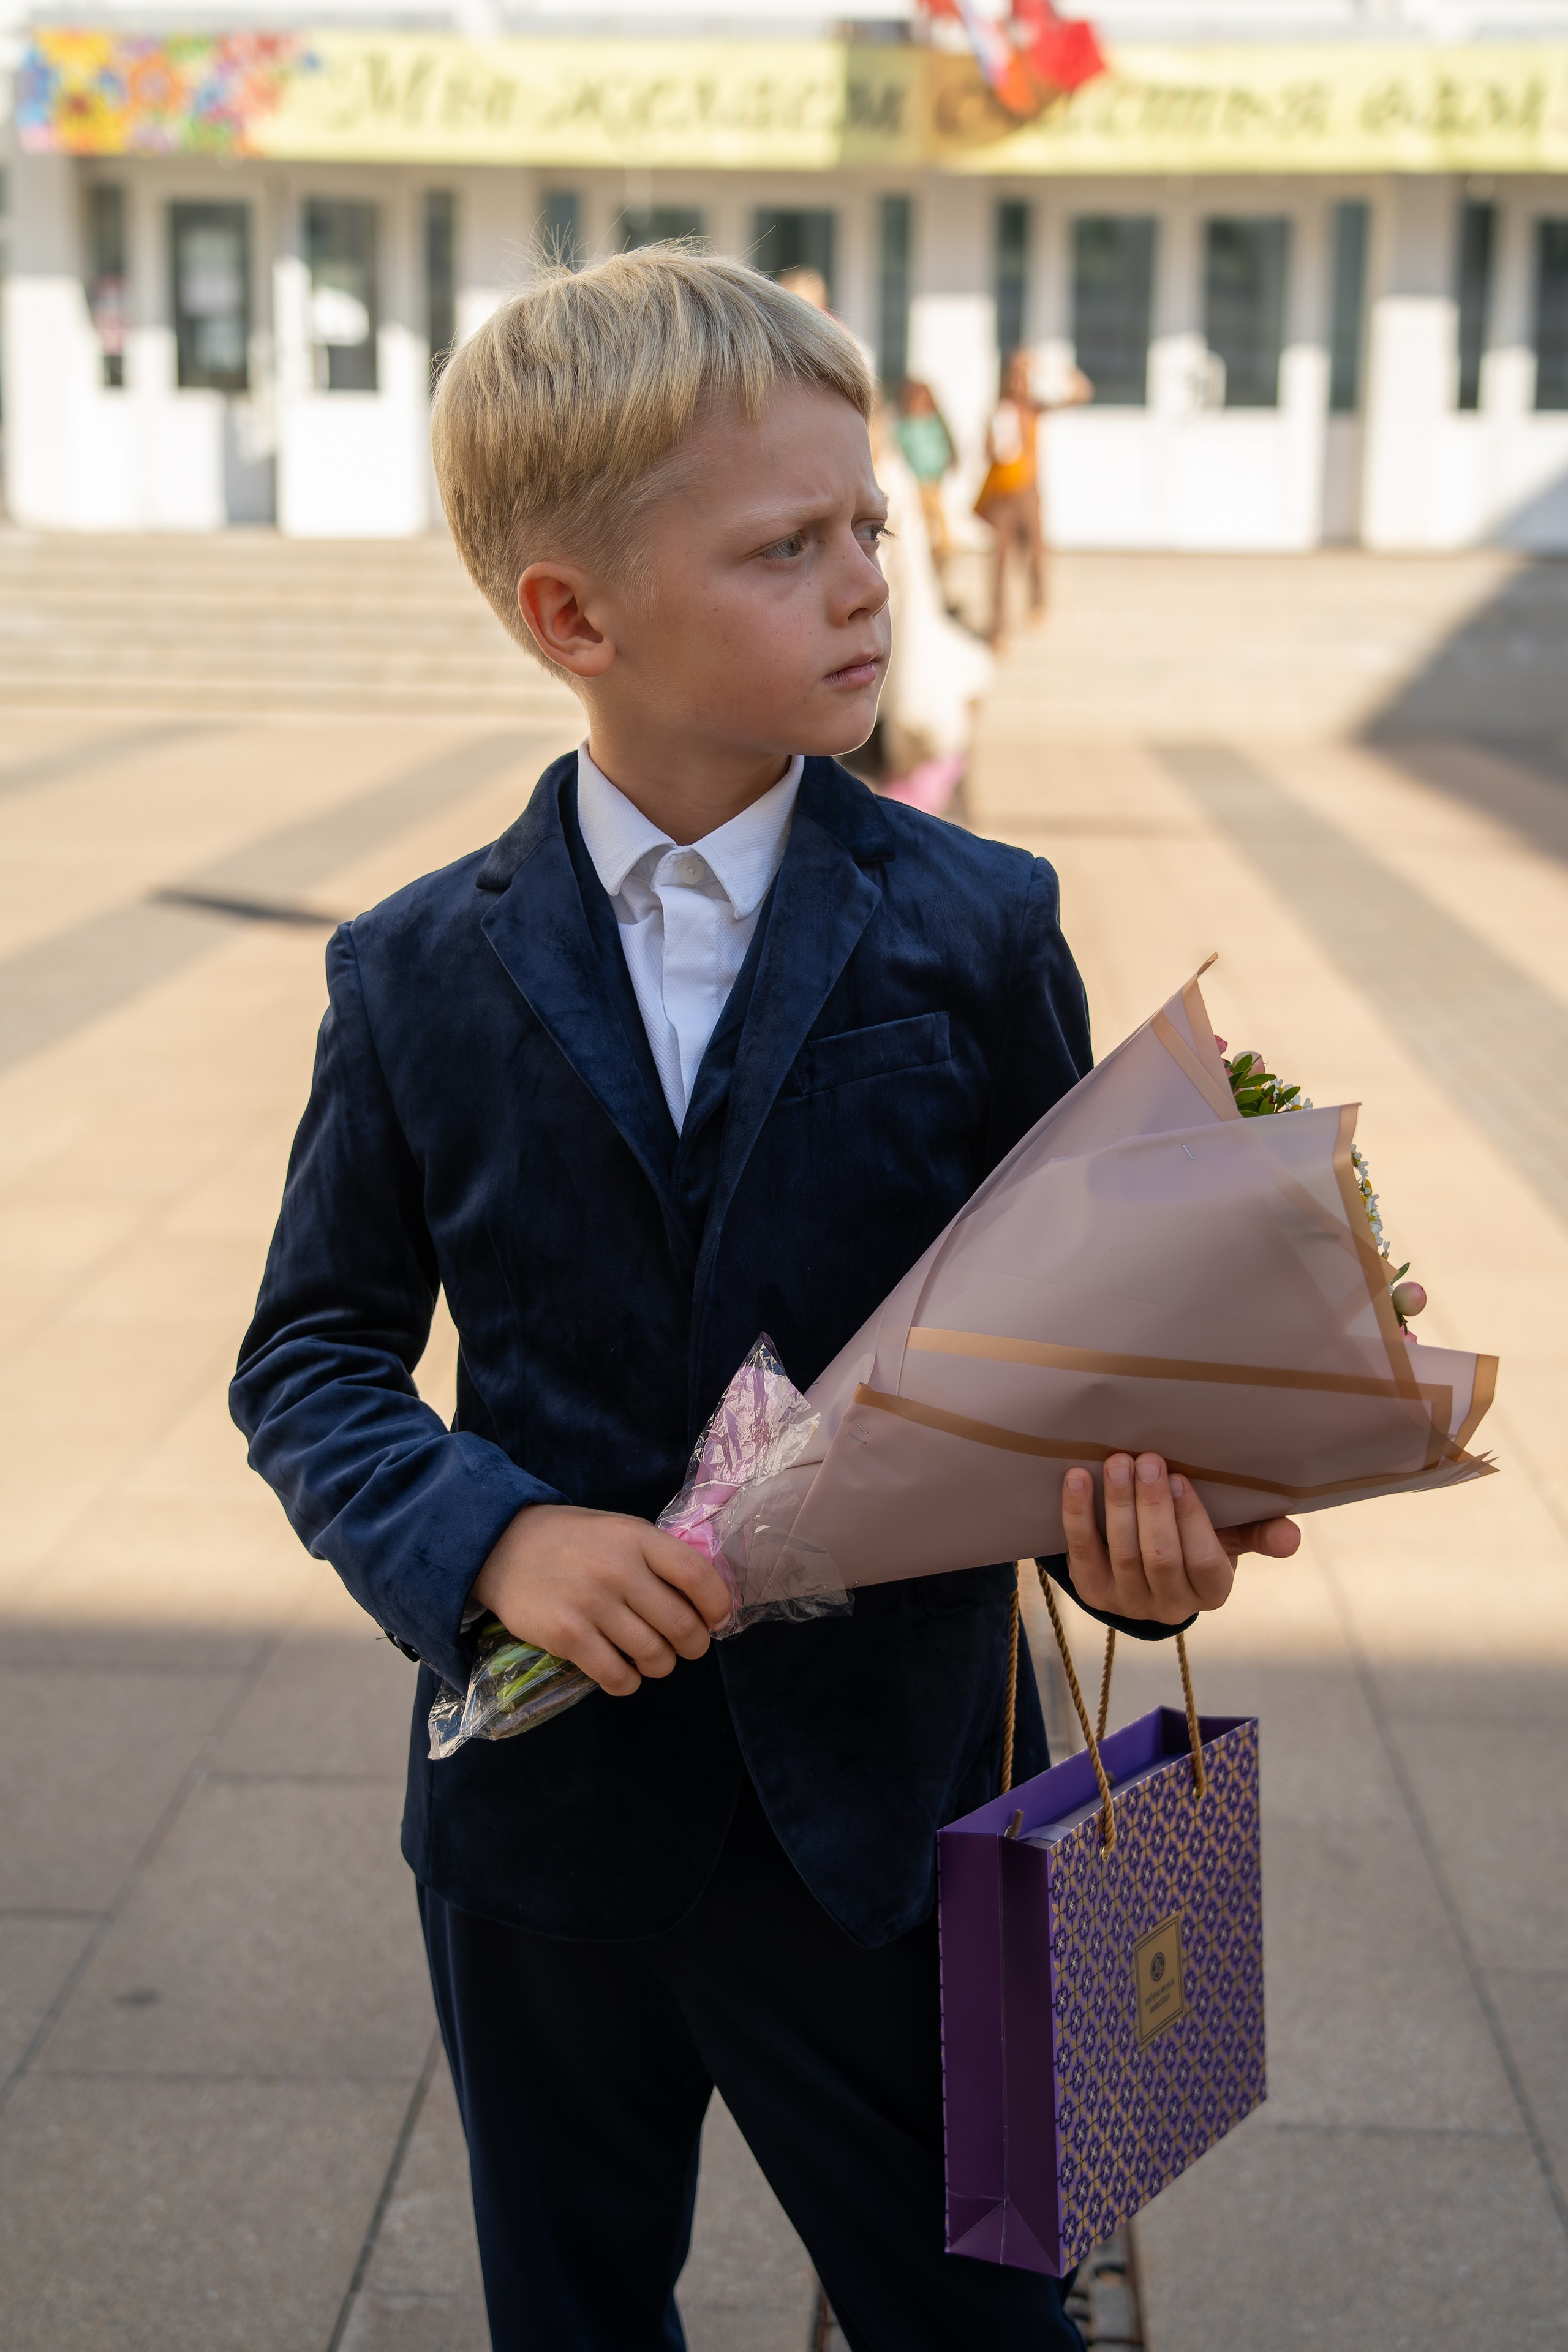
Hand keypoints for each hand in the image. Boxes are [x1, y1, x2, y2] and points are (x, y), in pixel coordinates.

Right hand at [471, 1504, 733, 1697]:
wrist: (500, 1545)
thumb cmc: (571, 1541)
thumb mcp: (618, 1531)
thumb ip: (657, 1558)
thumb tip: (705, 1603)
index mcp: (638, 1537)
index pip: (699, 1576)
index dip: (718, 1606)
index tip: (717, 1620)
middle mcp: (619, 1569)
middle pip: (682, 1625)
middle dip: (693, 1646)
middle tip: (685, 1648)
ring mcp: (592, 1603)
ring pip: (653, 1655)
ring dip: (660, 1666)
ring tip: (650, 1659)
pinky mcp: (566, 1635)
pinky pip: (616, 1676)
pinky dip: (628, 1682)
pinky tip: (622, 1672)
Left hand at [1061, 1454, 1298, 1624]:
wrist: (1143, 1565)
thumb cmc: (1194, 1539)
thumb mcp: (1229, 1536)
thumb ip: (1259, 1531)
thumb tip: (1292, 1536)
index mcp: (1211, 1592)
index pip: (1204, 1562)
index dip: (1191, 1521)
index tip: (1180, 1478)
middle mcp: (1171, 1606)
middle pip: (1160, 1558)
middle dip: (1152, 1506)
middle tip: (1148, 1459)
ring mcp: (1128, 1603)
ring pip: (1122, 1555)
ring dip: (1118, 1505)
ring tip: (1118, 1462)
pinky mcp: (1092, 1592)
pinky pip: (1082, 1553)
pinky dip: (1078, 1513)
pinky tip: (1078, 1477)